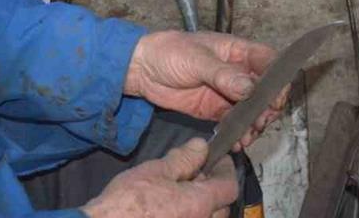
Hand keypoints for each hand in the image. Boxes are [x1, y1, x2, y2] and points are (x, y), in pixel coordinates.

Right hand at [81, 137, 236, 217]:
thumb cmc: (129, 201)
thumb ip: (183, 159)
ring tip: (182, 190)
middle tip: (198, 173)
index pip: (229, 187)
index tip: (218, 157)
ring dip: (202, 205)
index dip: (226, 169)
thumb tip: (202, 146)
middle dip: (215, 189)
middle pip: (222, 207)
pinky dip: (189, 214)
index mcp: (201, 204)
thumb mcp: (156, 171)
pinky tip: (172, 207)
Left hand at [125, 31, 286, 149]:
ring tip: (246, 138)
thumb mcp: (197, 59)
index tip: (275, 98)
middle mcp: (238, 72)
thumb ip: (223, 74)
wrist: (142, 69)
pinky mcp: (216, 110)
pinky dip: (239, 133)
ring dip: (254, 124)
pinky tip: (237, 143)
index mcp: (237, 51)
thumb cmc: (169, 53)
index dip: (277, 79)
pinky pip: (235, 122)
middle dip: (267, 108)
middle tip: (259, 123)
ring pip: (252, 110)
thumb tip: (249, 88)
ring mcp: (228, 93)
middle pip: (265, 90)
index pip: (268, 61)